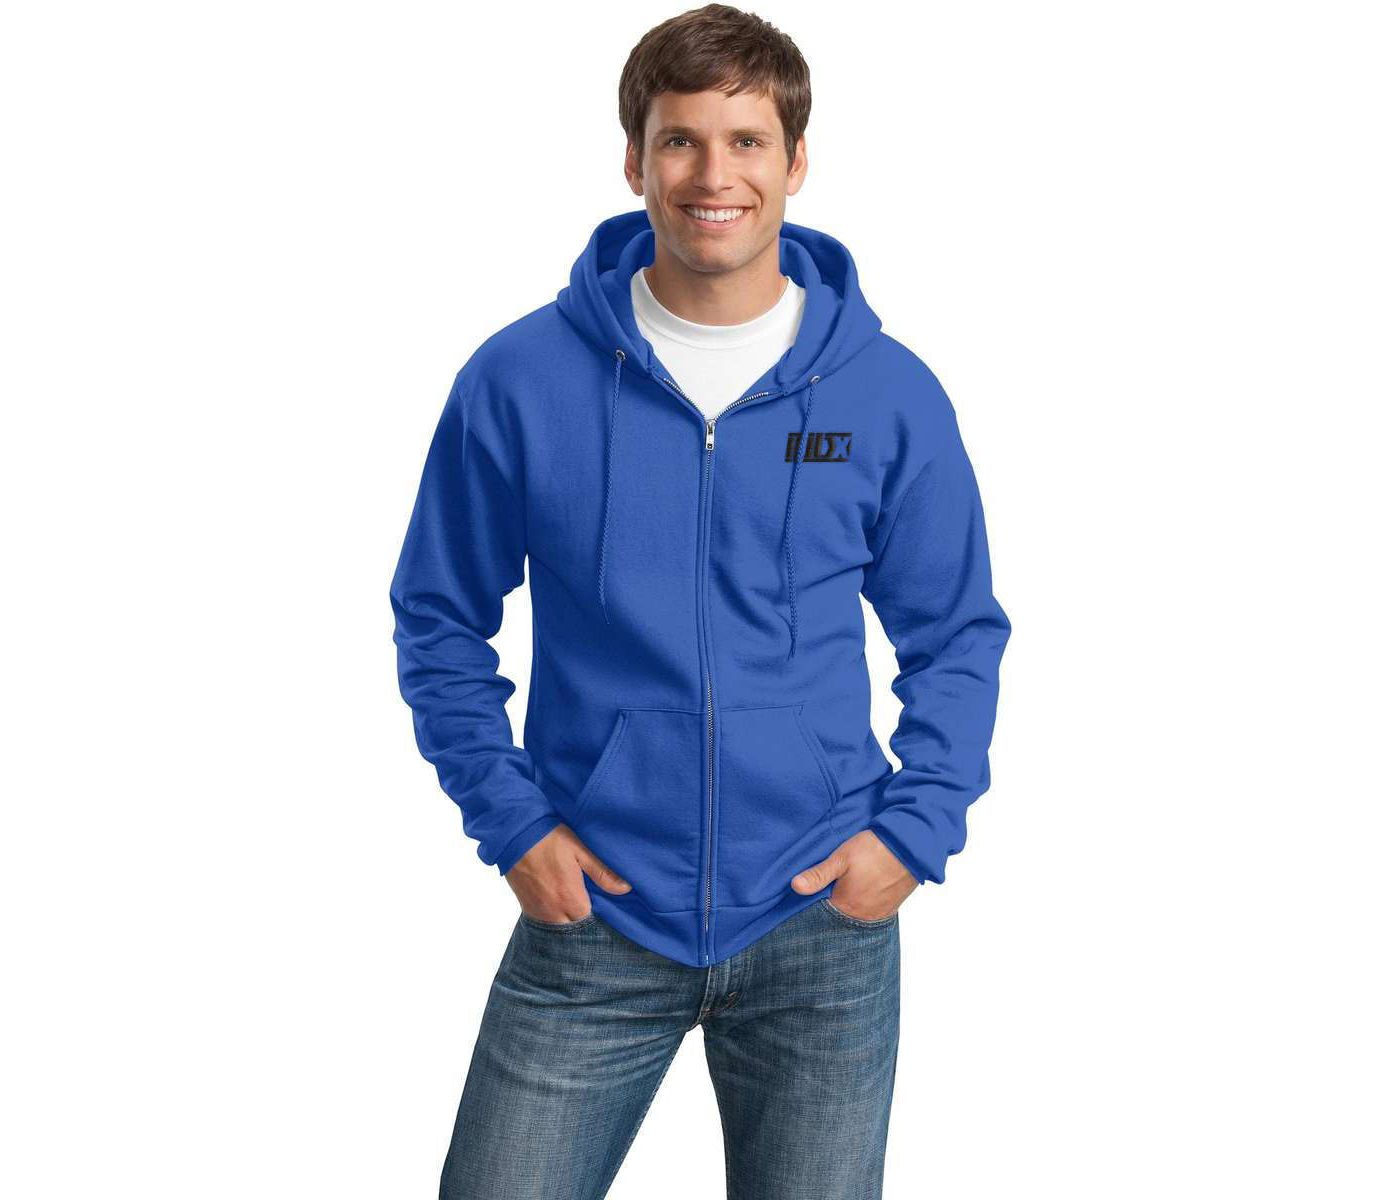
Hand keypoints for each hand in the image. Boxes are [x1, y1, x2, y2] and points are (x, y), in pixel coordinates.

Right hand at [506, 824, 630, 922]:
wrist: (513, 834)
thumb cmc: (549, 838)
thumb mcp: (580, 850)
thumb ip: (602, 872)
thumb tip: (625, 889)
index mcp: (571, 899)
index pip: (592, 922)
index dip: (601, 916)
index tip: (606, 906)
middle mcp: (554, 912)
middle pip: (575, 928)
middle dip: (584, 921)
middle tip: (592, 905)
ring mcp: (538, 912)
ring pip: (559, 928)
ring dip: (568, 921)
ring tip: (576, 905)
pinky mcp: (526, 907)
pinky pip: (544, 922)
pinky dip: (554, 919)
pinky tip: (560, 905)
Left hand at [790, 830, 917, 920]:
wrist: (910, 847)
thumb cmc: (874, 850)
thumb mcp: (841, 858)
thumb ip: (818, 874)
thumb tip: (794, 886)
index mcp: (845, 906)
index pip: (821, 914)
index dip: (815, 904)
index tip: (812, 894)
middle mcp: (861, 916)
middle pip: (839, 916)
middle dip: (832, 906)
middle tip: (830, 890)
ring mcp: (877, 914)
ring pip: (855, 915)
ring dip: (849, 906)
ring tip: (846, 890)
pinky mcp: (890, 909)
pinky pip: (871, 913)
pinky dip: (864, 906)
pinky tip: (862, 893)